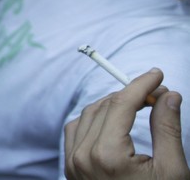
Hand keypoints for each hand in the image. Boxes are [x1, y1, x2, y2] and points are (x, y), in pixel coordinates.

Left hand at [65, 68, 188, 179]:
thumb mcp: (172, 171)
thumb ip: (167, 129)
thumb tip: (169, 95)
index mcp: (107, 155)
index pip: (122, 104)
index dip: (141, 85)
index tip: (158, 74)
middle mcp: (83, 157)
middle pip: (104, 106)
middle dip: (131, 94)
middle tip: (158, 93)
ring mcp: (73, 163)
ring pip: (87, 115)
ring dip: (112, 104)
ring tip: (140, 104)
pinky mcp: (70, 169)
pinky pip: (76, 131)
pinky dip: (94, 119)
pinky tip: (113, 119)